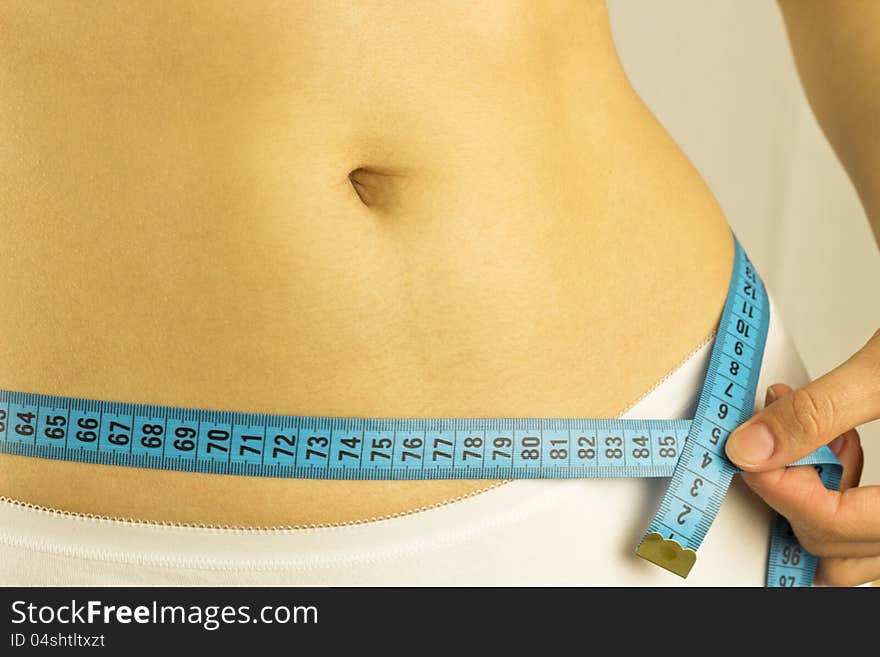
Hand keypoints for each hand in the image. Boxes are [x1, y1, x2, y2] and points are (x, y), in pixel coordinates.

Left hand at [724, 329, 879, 585]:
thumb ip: (818, 411)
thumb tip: (750, 447)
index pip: (840, 527)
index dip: (781, 490)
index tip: (747, 451)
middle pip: (842, 547)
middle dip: (796, 493)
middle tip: (775, 437)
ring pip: (857, 548)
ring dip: (818, 498)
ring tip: (812, 436)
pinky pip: (874, 525)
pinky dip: (844, 492)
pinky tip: (839, 441)